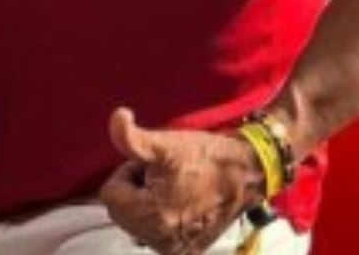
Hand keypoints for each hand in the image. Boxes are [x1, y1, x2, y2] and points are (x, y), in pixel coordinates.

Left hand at [98, 107, 259, 254]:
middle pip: (122, 212)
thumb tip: (116, 117)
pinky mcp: (190, 252)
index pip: (110, 195)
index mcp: (151, 216)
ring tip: (175, 188)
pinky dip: (163, 220)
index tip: (151, 166)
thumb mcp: (166, 144)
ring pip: (138, 224)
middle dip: (136, 191)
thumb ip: (131, 138)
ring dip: (148, 205)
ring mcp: (176, 250)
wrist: (248, 173)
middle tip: (163, 176)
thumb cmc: (206, 157)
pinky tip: (183, 204)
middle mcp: (161, 241)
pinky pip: (158, 235)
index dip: (128, 174)